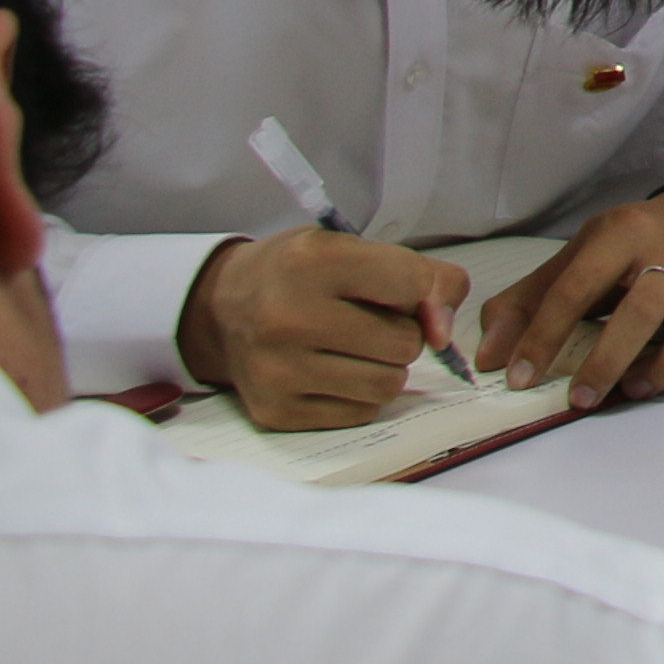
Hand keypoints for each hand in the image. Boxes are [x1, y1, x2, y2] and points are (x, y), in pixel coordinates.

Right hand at [178, 226, 471, 426]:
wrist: (221, 309)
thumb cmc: (299, 274)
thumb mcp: (353, 249)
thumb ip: (421, 276)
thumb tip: (443, 334)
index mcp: (313, 263)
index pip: (412, 285)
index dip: (421, 290)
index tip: (399, 290)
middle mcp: (289, 318)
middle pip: (404, 344)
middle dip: (402, 333)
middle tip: (369, 322)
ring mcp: (279, 370)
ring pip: (388, 385)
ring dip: (385, 368)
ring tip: (354, 348)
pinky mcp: (276, 411)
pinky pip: (361, 414)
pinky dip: (360, 395)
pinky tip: (331, 372)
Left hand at [473, 190, 663, 410]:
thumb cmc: (627, 252)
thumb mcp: (575, 259)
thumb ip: (526, 303)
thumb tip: (490, 356)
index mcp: (623, 234)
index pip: (578, 286)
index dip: (544, 336)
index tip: (520, 378)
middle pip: (646, 306)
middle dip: (608, 360)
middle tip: (579, 398)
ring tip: (634, 390)